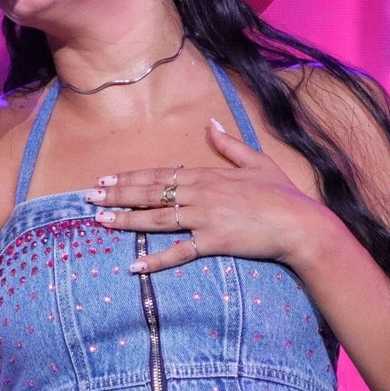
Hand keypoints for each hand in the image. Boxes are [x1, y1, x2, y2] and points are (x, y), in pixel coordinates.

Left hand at [88, 119, 333, 274]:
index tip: (105, 179)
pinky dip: (156, 260)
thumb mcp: (256, 161)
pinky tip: (134, 266)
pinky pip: (179, 252)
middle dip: (117, 195)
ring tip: (100, 222)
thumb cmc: (282, 193)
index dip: (130, 177)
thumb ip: (229, 144)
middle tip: (88, 198)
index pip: (160, 175)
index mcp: (207, 175)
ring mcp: (205, 218)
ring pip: (157, 219)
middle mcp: (201, 194)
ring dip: (126, 221)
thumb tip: (211, 124)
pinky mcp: (214, 241)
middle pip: (151, 193)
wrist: (301, 224)